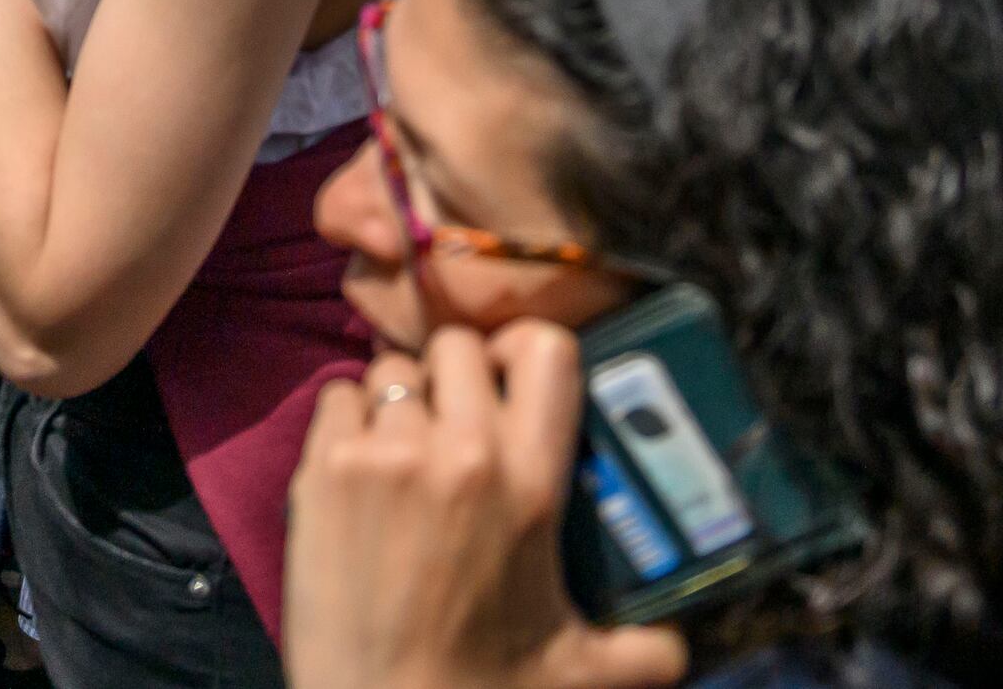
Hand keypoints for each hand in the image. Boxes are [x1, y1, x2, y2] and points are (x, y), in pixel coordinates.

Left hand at [285, 327, 688, 688]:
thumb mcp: (580, 671)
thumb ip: (642, 650)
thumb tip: (678, 648)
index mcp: (531, 485)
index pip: (547, 353)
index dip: (525, 348)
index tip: (513, 371)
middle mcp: (461, 453)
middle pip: (457, 346)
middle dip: (457, 374)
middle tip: (454, 420)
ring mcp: (387, 456)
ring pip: (391, 370)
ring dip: (399, 401)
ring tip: (403, 453)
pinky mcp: (324, 470)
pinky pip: (336, 398)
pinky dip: (346, 421)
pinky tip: (358, 469)